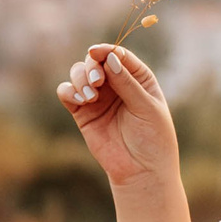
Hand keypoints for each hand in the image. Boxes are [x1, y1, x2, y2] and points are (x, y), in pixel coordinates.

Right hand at [57, 44, 178, 190]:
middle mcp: (116, 84)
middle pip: (95, 61)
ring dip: (80, 78)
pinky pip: (68, 93)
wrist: (142, 170)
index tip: (96, 52)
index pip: (119, 56)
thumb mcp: (146, 108)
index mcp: (138, 78)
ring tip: (91, 96)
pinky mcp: (83, 112)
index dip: (106, 51)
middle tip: (96, 81)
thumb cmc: (153, 138)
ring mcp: (98, 97)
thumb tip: (109, 58)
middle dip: (92, 66)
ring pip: (79, 73)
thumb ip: (128, 84)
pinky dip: (69, 91)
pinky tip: (80, 100)